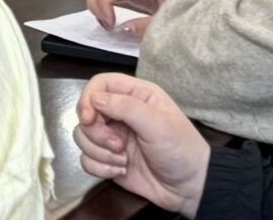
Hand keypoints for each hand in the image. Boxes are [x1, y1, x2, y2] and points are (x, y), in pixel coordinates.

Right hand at [74, 73, 210, 212]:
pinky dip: (100, 168)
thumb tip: (94, 99)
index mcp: (136, 96)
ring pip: (83, 137)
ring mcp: (113, 137)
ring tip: (123, 160)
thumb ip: (125, 107)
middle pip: (86, 113)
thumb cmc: (180, 150)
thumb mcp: (158, 124)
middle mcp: (121, 113)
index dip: (88, 99)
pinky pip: (86, 159)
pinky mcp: (108, 160)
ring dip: (100, 152)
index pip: (99, 84)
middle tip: (118, 146)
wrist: (189, 188)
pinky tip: (120, 171)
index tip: (89, 119)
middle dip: (97, 133)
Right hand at [86, 0, 204, 35]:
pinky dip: (108, 2)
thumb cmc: (201, 13)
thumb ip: (146, 28)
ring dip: (99, 0)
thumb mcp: (173, 25)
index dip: (101, 3)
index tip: (110, 27)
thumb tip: (123, 29)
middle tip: (105, 24)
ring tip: (109, 24)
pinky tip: (118, 20)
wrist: (223, 6)